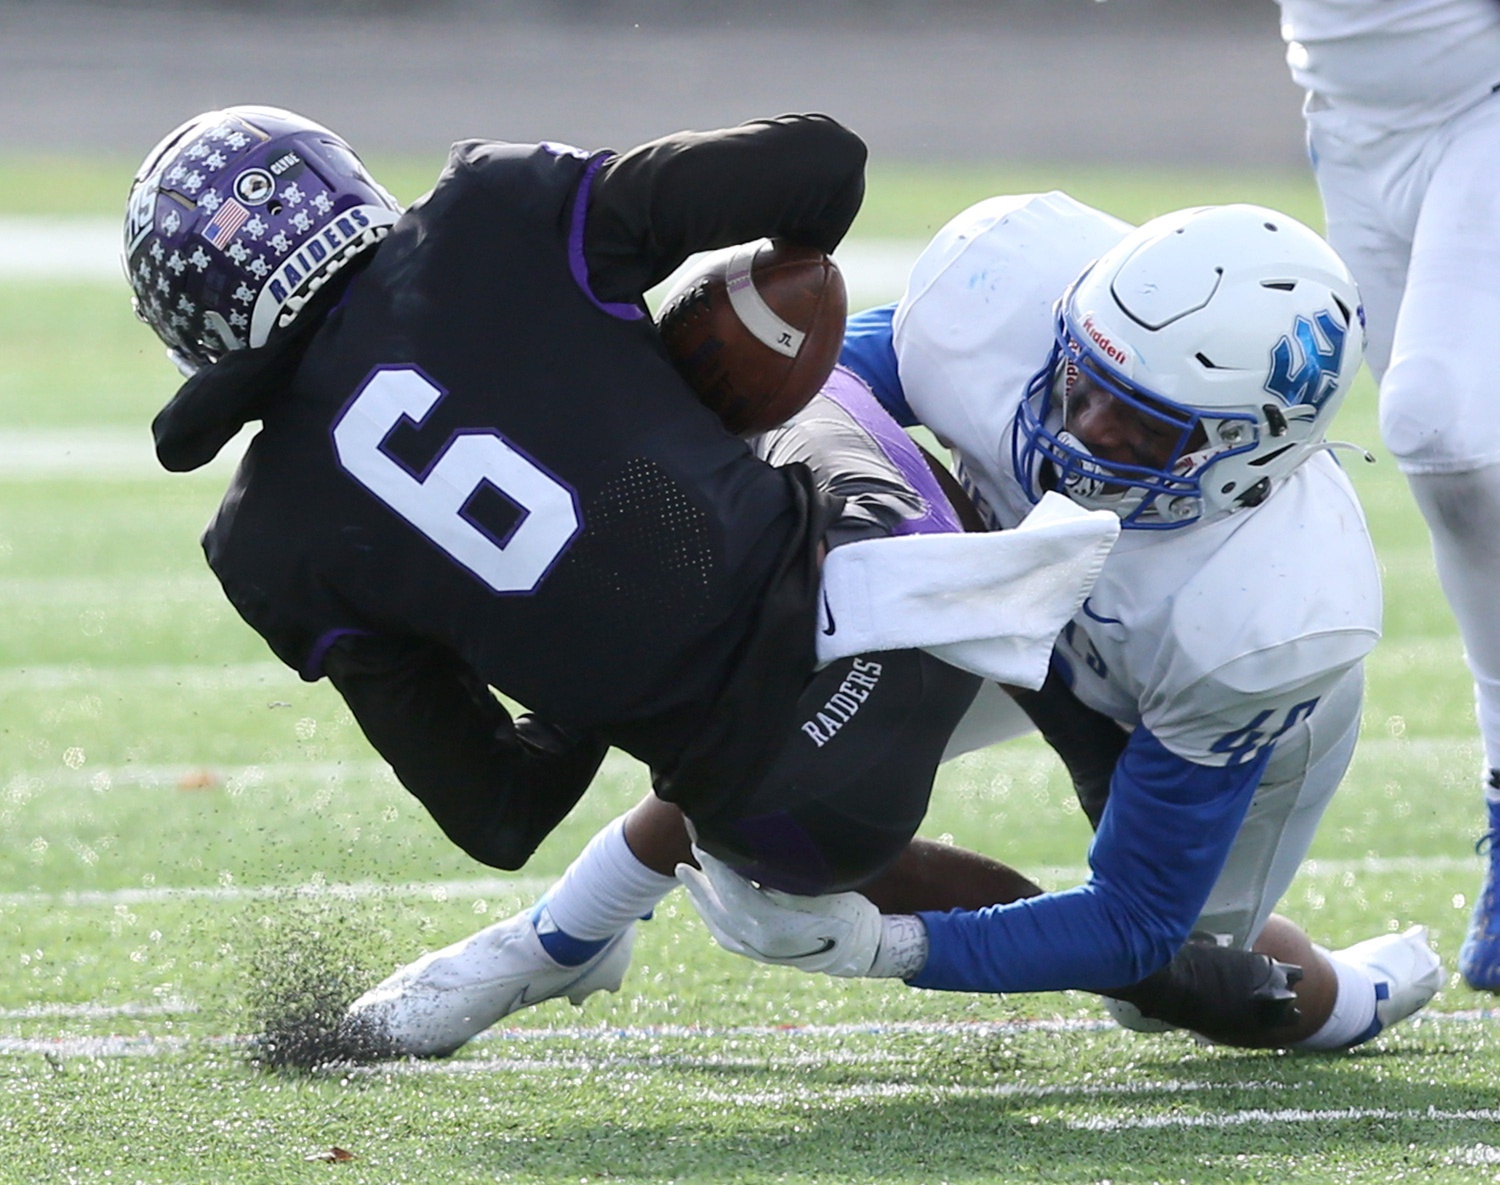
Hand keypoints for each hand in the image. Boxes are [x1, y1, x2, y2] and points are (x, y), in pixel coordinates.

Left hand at [675, 846, 882, 976]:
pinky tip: (701, 899)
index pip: (735, 891)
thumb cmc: (843, 908)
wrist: (860, 948)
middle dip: (704, 877)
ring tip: (685, 873)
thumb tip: (753, 842)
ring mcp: (758, 953)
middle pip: (721, 907)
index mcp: (774, 926)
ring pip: (719, 923)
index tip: (705, 840)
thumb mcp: (817, 883)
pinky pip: (725, 935)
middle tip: (694, 848)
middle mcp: (760, 944)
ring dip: (701, 896)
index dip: (718, 866)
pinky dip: (711, 914)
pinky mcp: (760, 955)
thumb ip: (782, 870)